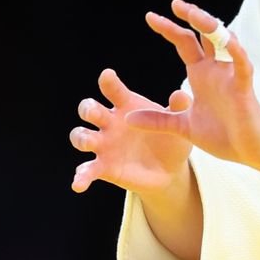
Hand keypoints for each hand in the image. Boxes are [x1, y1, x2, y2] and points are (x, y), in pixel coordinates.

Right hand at [69, 68, 192, 195]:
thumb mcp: (177, 124)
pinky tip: (78, 184)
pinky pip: (88, 170)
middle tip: (92, 111)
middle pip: (91, 110)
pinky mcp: (104, 167)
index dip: (109, 82)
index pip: (114, 91)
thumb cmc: (170, 139)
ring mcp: (104, 145)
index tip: (107, 75)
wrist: (170, 170)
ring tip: (88, 142)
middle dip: (88, 108)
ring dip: (81, 137)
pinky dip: (81, 177)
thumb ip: (177, 109)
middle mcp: (110, 123)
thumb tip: (181, 94)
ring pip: (82, 136)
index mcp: (127, 106)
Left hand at [126, 0, 259, 171]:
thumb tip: (128, 118)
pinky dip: (236, 52)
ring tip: (195, 13)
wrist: (248, 152)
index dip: (169, 29)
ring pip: (224, 42)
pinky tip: (228, 40)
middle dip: (192, 17)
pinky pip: (242, 65)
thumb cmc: (222, 136)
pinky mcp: (244, 88)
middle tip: (176, 4)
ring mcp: (230, 77)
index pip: (184, 43)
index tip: (150, 17)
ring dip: (210, 26)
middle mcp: (215, 70)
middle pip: (204, 35)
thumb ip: (158, 120)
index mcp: (201, 75)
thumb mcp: (182, 127)